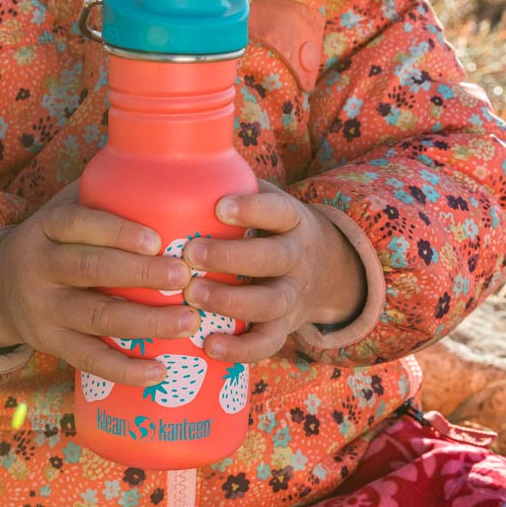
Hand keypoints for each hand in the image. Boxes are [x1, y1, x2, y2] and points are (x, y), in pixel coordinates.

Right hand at [0, 180, 195, 387]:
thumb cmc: (53, 241)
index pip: (78, 224)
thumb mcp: (61, 210)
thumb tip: (165, 167)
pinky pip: (88, 358)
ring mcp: (43, 309)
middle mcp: (40, 267)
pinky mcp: (50, 343)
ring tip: (188, 323)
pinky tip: (159, 371)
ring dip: (145, 322)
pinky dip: (124, 368)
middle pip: (91, 270)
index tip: (157, 239)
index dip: (116, 231)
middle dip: (140, 275)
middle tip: (184, 277)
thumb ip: (100, 193)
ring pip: (95, 317)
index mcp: (46, 227)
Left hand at [181, 179, 366, 364]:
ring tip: (192, 295)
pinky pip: (268, 343)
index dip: (252, 209)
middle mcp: (298, 257)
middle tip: (190, 253)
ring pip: (270, 302)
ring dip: (231, 301)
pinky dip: (241, 350)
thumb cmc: (272, 227)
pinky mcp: (285, 327)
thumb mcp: (267, 201)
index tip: (219, 205)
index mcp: (292, 220)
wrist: (325, 271)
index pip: (278, 211)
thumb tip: (180, 156)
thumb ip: (234, 184)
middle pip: (272, 258)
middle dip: (230, 257)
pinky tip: (209, 346)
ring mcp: (294, 295)